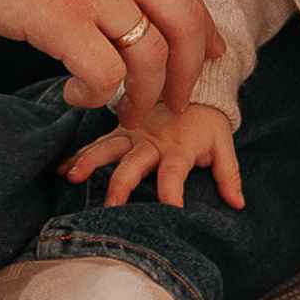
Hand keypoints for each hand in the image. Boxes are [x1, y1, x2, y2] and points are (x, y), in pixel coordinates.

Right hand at [0, 0, 222, 126]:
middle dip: (190, 70)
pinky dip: (98, 95)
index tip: (209, 52)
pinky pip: (105, 74)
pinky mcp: (57, 17)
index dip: (203, 23)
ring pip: (153, 56)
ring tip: (127, 113)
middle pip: (186, 22)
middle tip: (177, 101)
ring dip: (146, 95)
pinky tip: (76, 94)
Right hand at [63, 101, 243, 209]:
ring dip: (89, 162)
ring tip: (71, 176)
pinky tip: (61, 169)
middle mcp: (152, 141)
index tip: (170, 215)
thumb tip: (238, 204)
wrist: (192, 84)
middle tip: (110, 205)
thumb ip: (229, 175)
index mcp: (179, 147)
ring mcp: (132, 134)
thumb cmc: (207, 122)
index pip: (174, 174)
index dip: (172, 194)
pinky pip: (96, 143)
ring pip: (107, 149)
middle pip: (133, 164)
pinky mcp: (119, 131)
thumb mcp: (224, 144)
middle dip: (121, 184)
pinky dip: (78, 155)